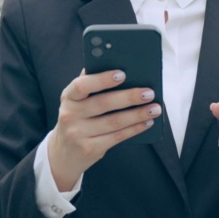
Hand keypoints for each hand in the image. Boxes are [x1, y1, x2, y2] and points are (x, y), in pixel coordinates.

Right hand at [47, 69, 161, 190]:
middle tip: (149, 92)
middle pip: (103, 103)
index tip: (123, 74)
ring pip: (114, 122)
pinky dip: (134, 129)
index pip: (82, 85)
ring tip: (155, 108)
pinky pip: (117, 137)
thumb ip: (91, 84)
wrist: (63, 155)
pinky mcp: (90, 149)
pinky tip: (147, 122)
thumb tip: (115, 63)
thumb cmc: (77, 119)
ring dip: (138, 114)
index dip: (102, 79)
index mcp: (68, 97)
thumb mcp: (76, 102)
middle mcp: (70, 115)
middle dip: (129, 97)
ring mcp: (78, 134)